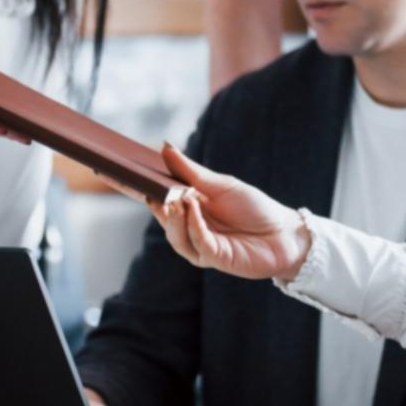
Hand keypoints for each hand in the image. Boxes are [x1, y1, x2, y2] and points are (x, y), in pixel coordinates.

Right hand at [150, 144, 310, 280]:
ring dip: (174, 217)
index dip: (140, 187)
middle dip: (153, 203)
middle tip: (148, 187)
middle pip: (162, 217)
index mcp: (189, 207)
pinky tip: (194, 209)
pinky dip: (194, 225)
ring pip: (175, 235)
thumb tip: (165, 146)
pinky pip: (197, 242)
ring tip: (178, 199)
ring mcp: (200, 245)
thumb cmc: (254, 207)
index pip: (158, 198)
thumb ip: (191, 171)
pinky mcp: (214, 258)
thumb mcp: (221, 184)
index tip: (121, 173)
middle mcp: (190, 227)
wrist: (284, 232)